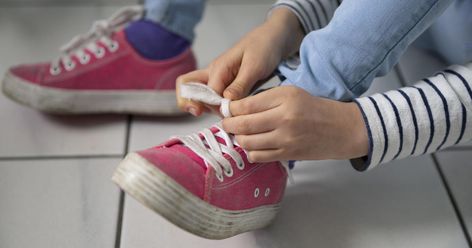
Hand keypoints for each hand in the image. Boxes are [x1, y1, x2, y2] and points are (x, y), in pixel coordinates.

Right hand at [177, 8, 303, 115]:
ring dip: (205, 107)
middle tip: (204, 114)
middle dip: (191, 103)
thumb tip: (225, 101)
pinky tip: (229, 112)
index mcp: (218, 68)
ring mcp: (218, 79)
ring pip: (198, 94)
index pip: (205, 94)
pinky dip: (215, 107)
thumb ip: (240, 85)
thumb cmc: (265, 47)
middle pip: (187, 89)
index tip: (229, 113)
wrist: (274, 38)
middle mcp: (213, 73)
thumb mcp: (255, 66)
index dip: (213, 107)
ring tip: (224, 115)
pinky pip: (212, 97)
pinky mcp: (225, 84)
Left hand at [222, 86, 368, 161]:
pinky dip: (251, 151)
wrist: (342, 129)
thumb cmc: (314, 108)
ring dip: (238, 139)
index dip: (230, 109)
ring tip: (240, 134)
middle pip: (243, 125)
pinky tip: (254, 145)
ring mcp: (286, 139)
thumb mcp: (291, 93)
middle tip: (226, 123)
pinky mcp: (288, 155)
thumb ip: (265, 99)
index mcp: (285, 98)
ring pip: (247, 142)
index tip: (226, 109)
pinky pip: (258, 156)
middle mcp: (284, 118)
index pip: (246, 105)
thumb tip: (236, 108)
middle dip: (228, 124)